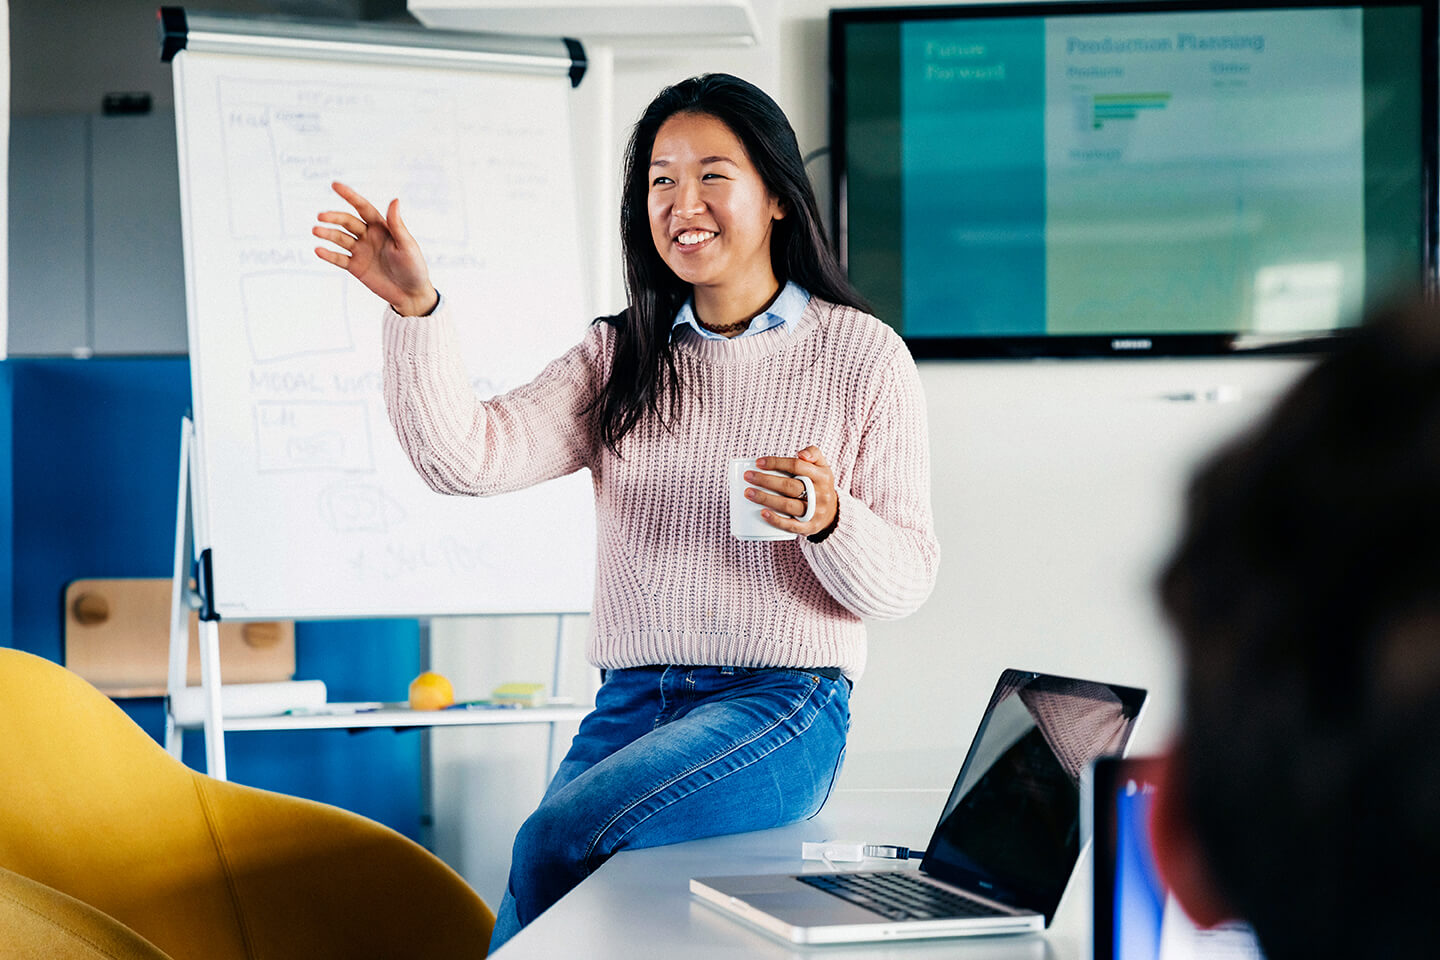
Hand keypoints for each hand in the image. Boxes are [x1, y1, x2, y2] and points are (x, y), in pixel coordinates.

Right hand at [313, 181, 437, 316]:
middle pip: (348, 222)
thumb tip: (394, 199)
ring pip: (340, 238)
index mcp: (382, 227)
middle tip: (321, 216)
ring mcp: (361, 251)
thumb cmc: (414, 267)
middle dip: (334, 218)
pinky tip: (318, 250)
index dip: (350, 196)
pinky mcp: (355, 267)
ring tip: (316, 231)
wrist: (411, 294)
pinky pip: (339, 259)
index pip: (363, 208)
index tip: (335, 185)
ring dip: (328, 234)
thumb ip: (397, 225)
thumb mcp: (407, 245)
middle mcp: (369, 236)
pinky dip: (329, 255)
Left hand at [746, 446, 837, 537]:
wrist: (832, 513)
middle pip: (789, 486)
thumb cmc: (820, 486)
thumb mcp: (822, 467)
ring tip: (748, 493)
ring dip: (766, 499)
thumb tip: (800, 454)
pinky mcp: (809, 527)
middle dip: (766, 480)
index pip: (797, 466)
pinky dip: (776, 520)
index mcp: (822, 476)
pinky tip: (762, 513)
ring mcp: (814, 512)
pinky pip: (791, 525)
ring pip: (788, 505)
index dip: (776, 463)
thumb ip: (813, 453)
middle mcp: (820, 494)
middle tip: (748, 476)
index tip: (758, 463)